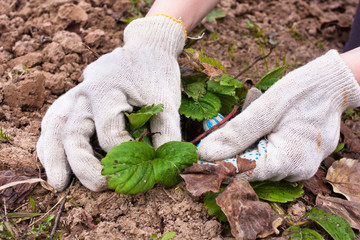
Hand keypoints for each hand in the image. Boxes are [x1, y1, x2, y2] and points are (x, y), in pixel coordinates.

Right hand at [37, 16, 185, 191]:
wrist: (148, 46)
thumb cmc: (158, 74)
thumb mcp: (168, 103)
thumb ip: (166, 135)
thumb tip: (164, 169)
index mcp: (106, 90)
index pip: (108, 134)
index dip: (123, 155)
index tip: (140, 164)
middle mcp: (84, 92)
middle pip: (74, 134)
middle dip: (84, 165)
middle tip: (101, 186)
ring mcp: (76, 92)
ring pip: (55, 127)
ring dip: (54, 157)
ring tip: (60, 183)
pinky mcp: (76, 96)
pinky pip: (55, 118)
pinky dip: (51, 140)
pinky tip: (54, 159)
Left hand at [197, 50, 359, 181]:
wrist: (333, 84)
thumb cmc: (303, 91)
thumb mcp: (265, 109)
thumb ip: (235, 134)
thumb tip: (204, 153)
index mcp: (289, 160)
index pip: (243, 172)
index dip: (218, 165)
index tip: (196, 157)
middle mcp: (295, 171)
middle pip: (249, 168)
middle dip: (232, 149)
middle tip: (220, 130)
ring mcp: (298, 166)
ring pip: (257, 161)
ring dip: (245, 143)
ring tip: (247, 115)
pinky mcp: (297, 159)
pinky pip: (269, 155)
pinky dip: (257, 141)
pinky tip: (260, 123)